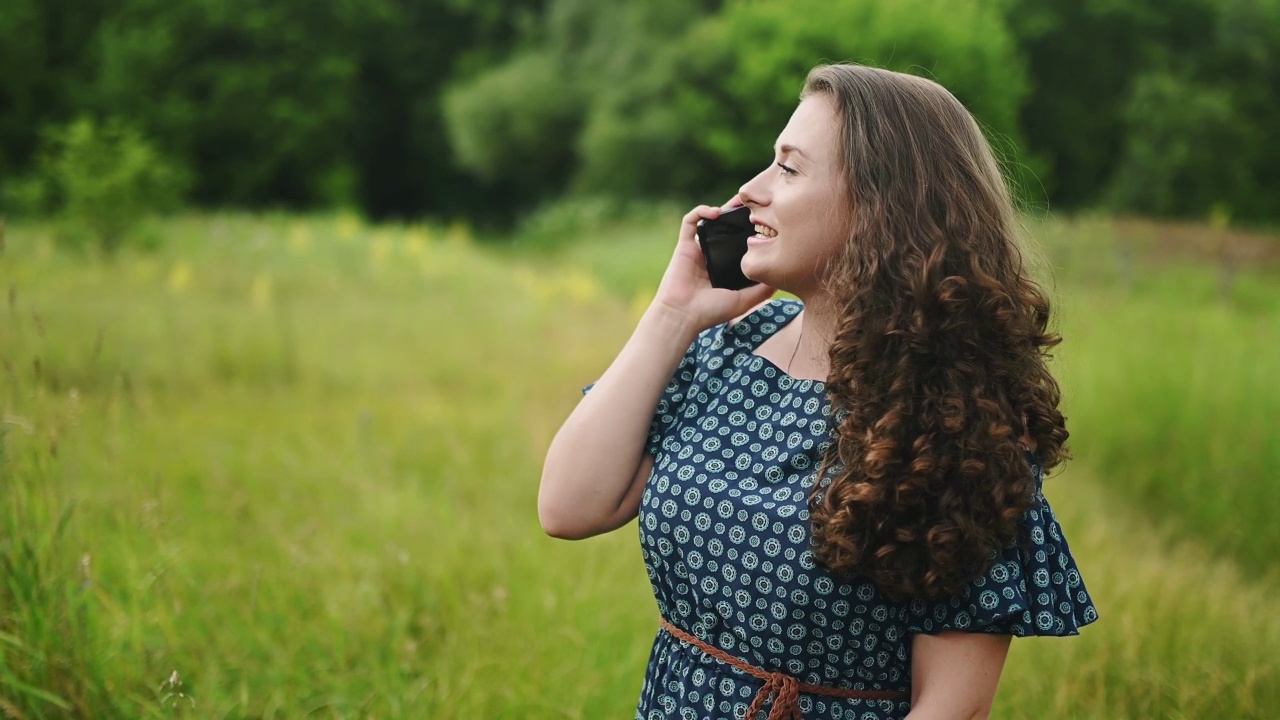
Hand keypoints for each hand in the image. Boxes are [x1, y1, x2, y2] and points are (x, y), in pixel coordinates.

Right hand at [650, 204, 774, 332]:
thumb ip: (762, 290)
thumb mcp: (744, 301)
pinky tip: (715, 212)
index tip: (765, 223)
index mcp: (725, 267)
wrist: (682, 315)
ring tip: (737, 204)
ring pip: (710, 221)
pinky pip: (690, 221)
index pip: (740, 243)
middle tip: (753, 205)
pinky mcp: (684, 245)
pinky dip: (701, 212)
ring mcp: (698, 250)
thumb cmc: (710, 312)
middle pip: (727, 229)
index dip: (751, 231)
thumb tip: (780, 275)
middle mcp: (712, 256)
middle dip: (739, 215)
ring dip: (723, 209)